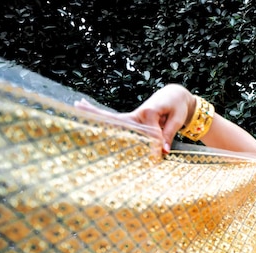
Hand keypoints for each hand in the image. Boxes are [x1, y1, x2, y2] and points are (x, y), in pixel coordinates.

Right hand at [74, 84, 193, 155]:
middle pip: (117, 118)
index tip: (162, 154)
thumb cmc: (177, 107)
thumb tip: (163, 151)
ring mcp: (133, 116)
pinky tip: (85, 109)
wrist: (175, 96)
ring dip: (94, 113)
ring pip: (113, 119)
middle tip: (78, 107)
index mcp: (149, 112)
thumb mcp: (177, 119)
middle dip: (98, 115)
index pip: (148, 133)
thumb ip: (169, 134)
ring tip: (77, 104)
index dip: (156, 145)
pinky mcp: (133, 120)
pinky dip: (102, 117)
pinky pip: (118, 122)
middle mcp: (137, 113)